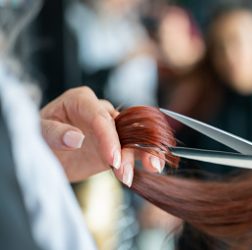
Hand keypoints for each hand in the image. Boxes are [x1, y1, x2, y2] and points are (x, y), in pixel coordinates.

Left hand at [40, 87, 163, 185]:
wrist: (43, 154)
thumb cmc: (36, 137)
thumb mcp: (38, 133)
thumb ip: (55, 133)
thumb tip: (76, 138)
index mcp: (81, 100)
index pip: (100, 117)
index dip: (108, 137)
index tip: (111, 159)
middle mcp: (99, 111)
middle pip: (122, 126)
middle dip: (128, 148)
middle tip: (125, 171)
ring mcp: (110, 128)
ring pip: (133, 137)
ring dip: (143, 153)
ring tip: (151, 168)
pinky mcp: (116, 145)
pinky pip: (134, 149)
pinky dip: (144, 158)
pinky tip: (153, 167)